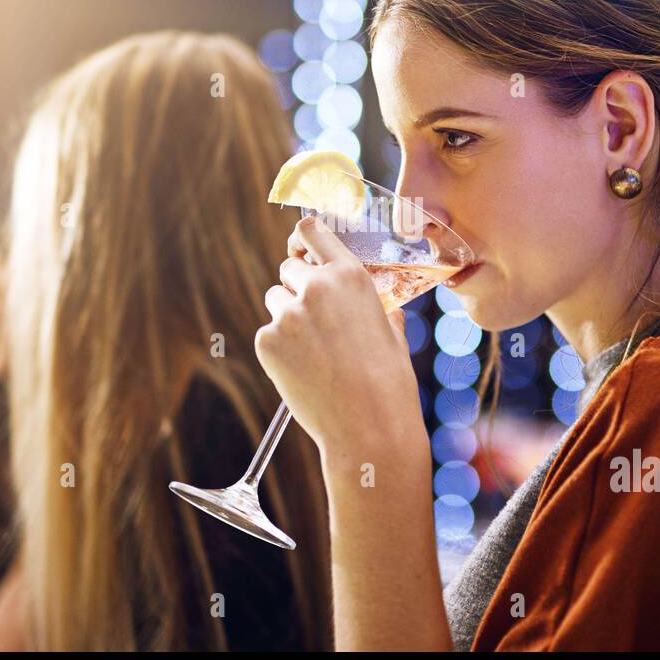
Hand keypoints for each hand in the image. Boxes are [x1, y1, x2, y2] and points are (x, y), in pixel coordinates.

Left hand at [255, 215, 425, 460]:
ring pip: (275, 299)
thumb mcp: (392, 332)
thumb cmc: (388, 383)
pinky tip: (303, 370)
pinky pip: (267, 333)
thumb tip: (377, 306)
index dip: (303, 238)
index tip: (300, 246)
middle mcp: (317, 286)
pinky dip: (279, 348)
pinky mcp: (267, 341)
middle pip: (289, 267)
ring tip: (313, 350)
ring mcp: (288, 313)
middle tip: (314, 319)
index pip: (311, 230)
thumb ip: (376, 307)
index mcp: (351, 276)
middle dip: (298, 286)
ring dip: (287, 315)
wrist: (369, 428)